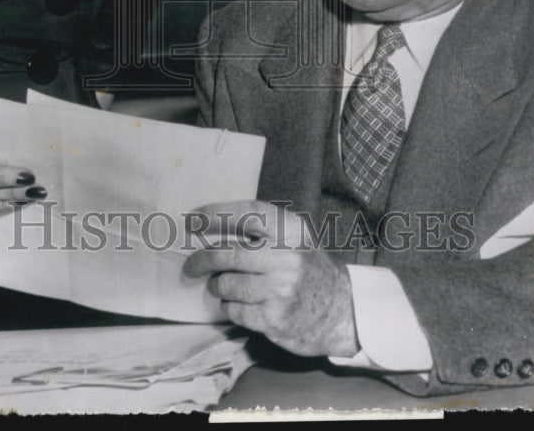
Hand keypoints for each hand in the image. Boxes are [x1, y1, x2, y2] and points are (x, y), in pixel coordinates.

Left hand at [183, 200, 358, 357]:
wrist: (343, 311)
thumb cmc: (310, 271)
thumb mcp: (296, 240)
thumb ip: (265, 232)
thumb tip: (211, 229)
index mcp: (291, 231)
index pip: (247, 213)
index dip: (215, 214)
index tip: (192, 219)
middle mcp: (286, 257)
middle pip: (227, 254)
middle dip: (202, 260)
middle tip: (191, 266)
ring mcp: (280, 290)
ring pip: (226, 285)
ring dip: (219, 287)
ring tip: (225, 288)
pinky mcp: (274, 318)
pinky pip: (234, 310)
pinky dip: (230, 308)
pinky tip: (240, 305)